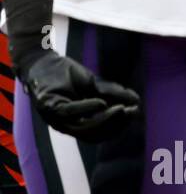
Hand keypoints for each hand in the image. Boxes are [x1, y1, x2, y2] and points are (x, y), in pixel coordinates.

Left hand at [19, 50, 139, 142]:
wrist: (41, 58)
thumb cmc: (66, 73)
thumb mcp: (94, 85)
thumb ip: (113, 94)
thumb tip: (136, 101)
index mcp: (75, 124)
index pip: (100, 134)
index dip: (118, 127)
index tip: (134, 114)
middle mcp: (64, 125)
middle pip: (93, 135)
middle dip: (114, 125)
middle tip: (130, 113)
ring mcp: (54, 118)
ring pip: (83, 128)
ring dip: (104, 120)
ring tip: (120, 109)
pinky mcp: (48, 106)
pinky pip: (70, 112)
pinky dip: (87, 109)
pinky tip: (101, 103)